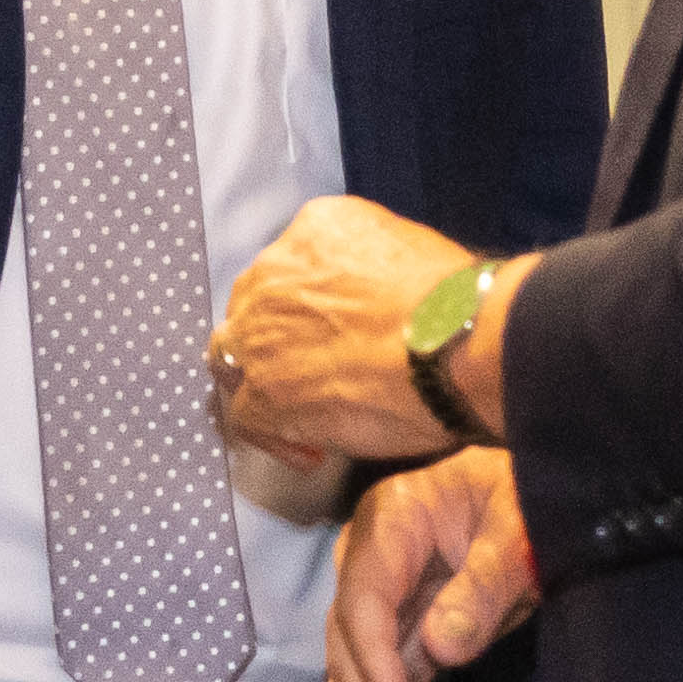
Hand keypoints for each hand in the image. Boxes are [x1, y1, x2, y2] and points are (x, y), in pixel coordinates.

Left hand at [213, 194, 503, 465]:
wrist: (450, 342)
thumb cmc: (451, 303)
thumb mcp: (407, 249)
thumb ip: (370, 268)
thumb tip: (378, 301)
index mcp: (314, 229)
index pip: (291, 265)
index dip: (309, 303)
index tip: (335, 328)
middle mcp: (274, 274)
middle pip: (253, 306)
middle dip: (275, 335)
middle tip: (312, 367)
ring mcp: (260, 334)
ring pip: (231, 355)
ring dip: (258, 378)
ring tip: (296, 407)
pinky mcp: (264, 393)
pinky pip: (244, 417)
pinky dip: (272, 437)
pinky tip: (309, 452)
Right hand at [326, 450, 536, 681]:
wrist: (532, 497)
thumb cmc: (527, 498)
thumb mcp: (521, 530)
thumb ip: (487, 583)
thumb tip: (441, 648)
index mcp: (391, 518)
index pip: (364, 594)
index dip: (374, 656)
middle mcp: (367, 557)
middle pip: (347, 639)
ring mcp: (377, 594)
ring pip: (354, 667)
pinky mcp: (394, 626)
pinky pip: (378, 677)